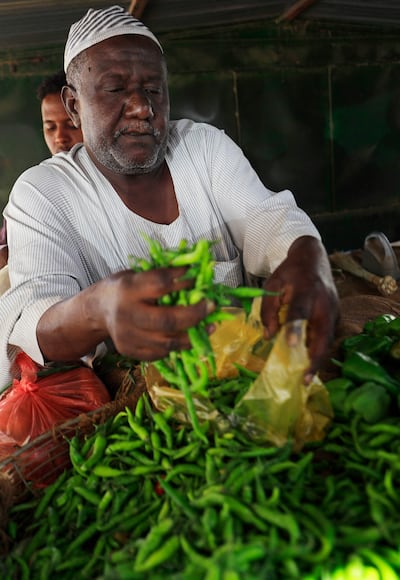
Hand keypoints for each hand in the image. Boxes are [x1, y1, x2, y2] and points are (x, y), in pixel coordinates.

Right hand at [100, 267, 212, 359]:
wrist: (97, 311)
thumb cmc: (123, 289)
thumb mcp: (136, 274)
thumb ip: (160, 277)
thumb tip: (195, 274)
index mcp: (128, 289)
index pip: (161, 284)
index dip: (183, 280)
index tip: (197, 278)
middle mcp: (127, 314)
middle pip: (168, 320)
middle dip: (195, 314)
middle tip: (211, 306)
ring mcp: (128, 336)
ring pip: (168, 342)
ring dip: (193, 335)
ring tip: (210, 326)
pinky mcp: (130, 351)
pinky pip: (161, 353)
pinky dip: (179, 346)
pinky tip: (190, 337)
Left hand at [260, 236, 338, 382]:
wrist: (313, 258)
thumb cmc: (290, 273)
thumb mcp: (272, 283)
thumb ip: (268, 309)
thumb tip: (269, 336)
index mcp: (306, 290)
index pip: (300, 311)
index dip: (295, 328)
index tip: (291, 345)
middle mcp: (324, 302)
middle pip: (322, 334)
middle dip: (314, 358)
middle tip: (304, 378)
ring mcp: (334, 309)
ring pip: (328, 340)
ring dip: (318, 359)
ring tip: (306, 378)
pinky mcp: (337, 316)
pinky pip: (328, 337)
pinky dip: (319, 351)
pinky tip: (309, 364)